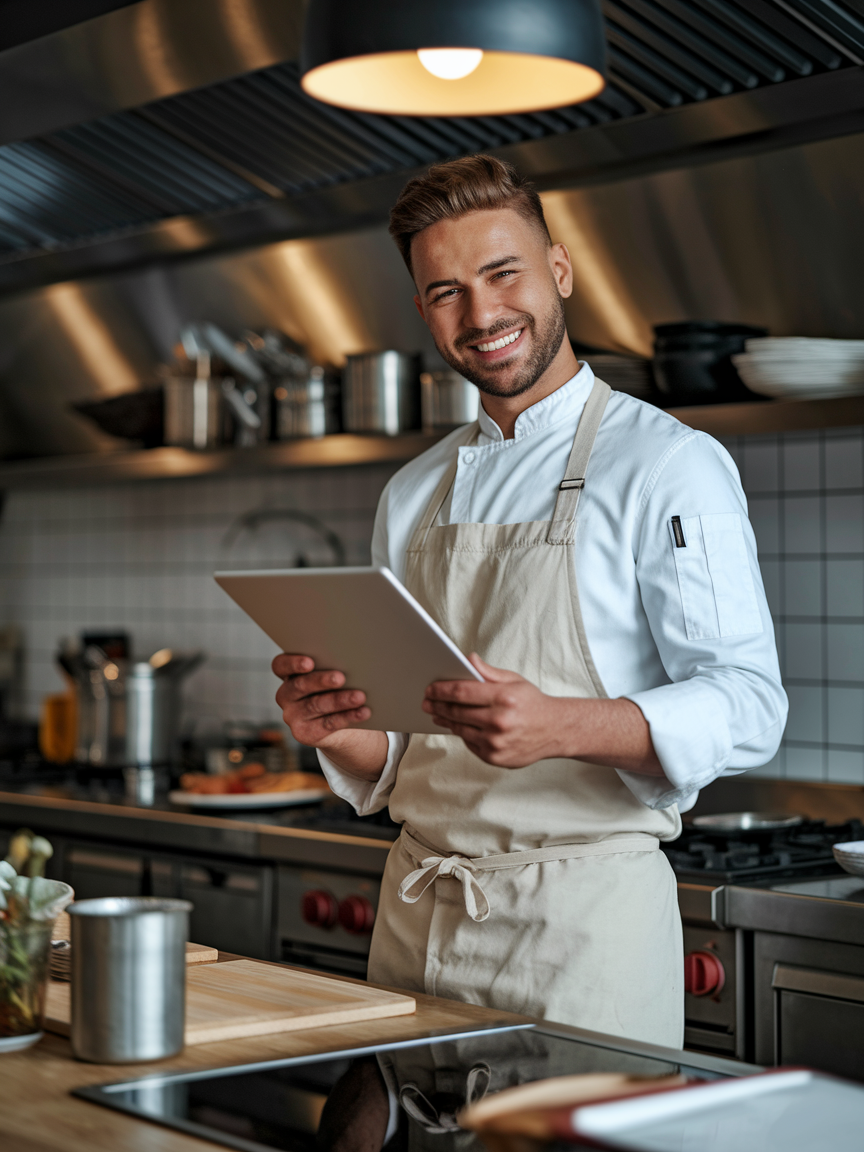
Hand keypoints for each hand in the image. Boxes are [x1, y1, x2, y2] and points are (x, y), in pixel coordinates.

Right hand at [272, 654, 371, 748]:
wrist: (338, 725)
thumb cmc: (335, 690)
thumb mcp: (329, 678)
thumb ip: (332, 668)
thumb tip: (354, 661)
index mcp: (288, 675)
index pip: (281, 665)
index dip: (292, 663)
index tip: (309, 662)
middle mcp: (285, 695)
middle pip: (300, 686)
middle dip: (321, 681)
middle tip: (341, 678)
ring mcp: (292, 716)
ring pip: (316, 705)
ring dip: (339, 700)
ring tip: (359, 696)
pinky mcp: (304, 733)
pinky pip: (327, 724)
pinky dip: (347, 717)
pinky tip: (362, 712)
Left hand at [422, 653, 563, 766]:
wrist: (555, 731)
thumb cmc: (533, 704)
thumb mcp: (515, 681)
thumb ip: (489, 672)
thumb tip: (468, 660)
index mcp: (504, 698)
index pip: (462, 691)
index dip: (442, 690)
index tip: (430, 689)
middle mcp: (499, 721)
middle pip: (457, 712)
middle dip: (438, 706)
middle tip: (427, 702)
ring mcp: (496, 742)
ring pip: (460, 729)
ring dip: (446, 721)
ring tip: (437, 714)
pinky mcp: (495, 757)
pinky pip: (470, 744)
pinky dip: (462, 734)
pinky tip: (457, 726)